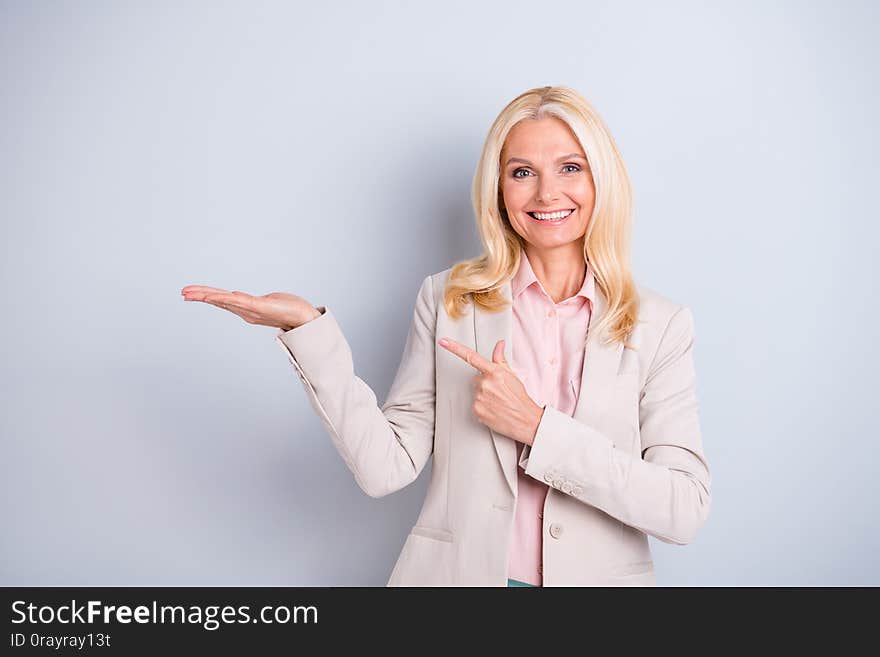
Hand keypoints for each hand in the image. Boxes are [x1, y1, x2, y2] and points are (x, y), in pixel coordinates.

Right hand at [180, 285, 320, 330]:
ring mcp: (251, 309)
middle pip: (219, 300)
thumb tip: (248, 300)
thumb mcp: (268, 302)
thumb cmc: (289, 309)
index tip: (190, 292)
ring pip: (225, 300)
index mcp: (245, 308)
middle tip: (182, 292)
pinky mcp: (259, 306)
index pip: (221, 300)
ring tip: (191, 293)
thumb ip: (255, 302)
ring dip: (207, 296)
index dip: (206, 296)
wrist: (305, 318)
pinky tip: (214, 295)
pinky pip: (239, 301)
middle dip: (200, 296)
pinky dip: (226, 298)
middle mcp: (245, 310)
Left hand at [438, 337, 543, 445]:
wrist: (526, 420)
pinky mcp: (476, 410)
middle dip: (485, 383)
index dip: (455, 348)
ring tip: (497, 401)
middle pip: (476, 378)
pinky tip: (494, 409)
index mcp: (494, 372)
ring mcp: (479, 398)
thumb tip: (499, 344)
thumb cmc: (519, 398)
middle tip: (498, 391)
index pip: (471, 357)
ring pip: (475, 392)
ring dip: (483, 395)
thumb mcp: (512, 375)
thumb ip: (501, 359)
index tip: (443, 342)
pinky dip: (482, 406)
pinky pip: (474, 404)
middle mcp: (485, 384)